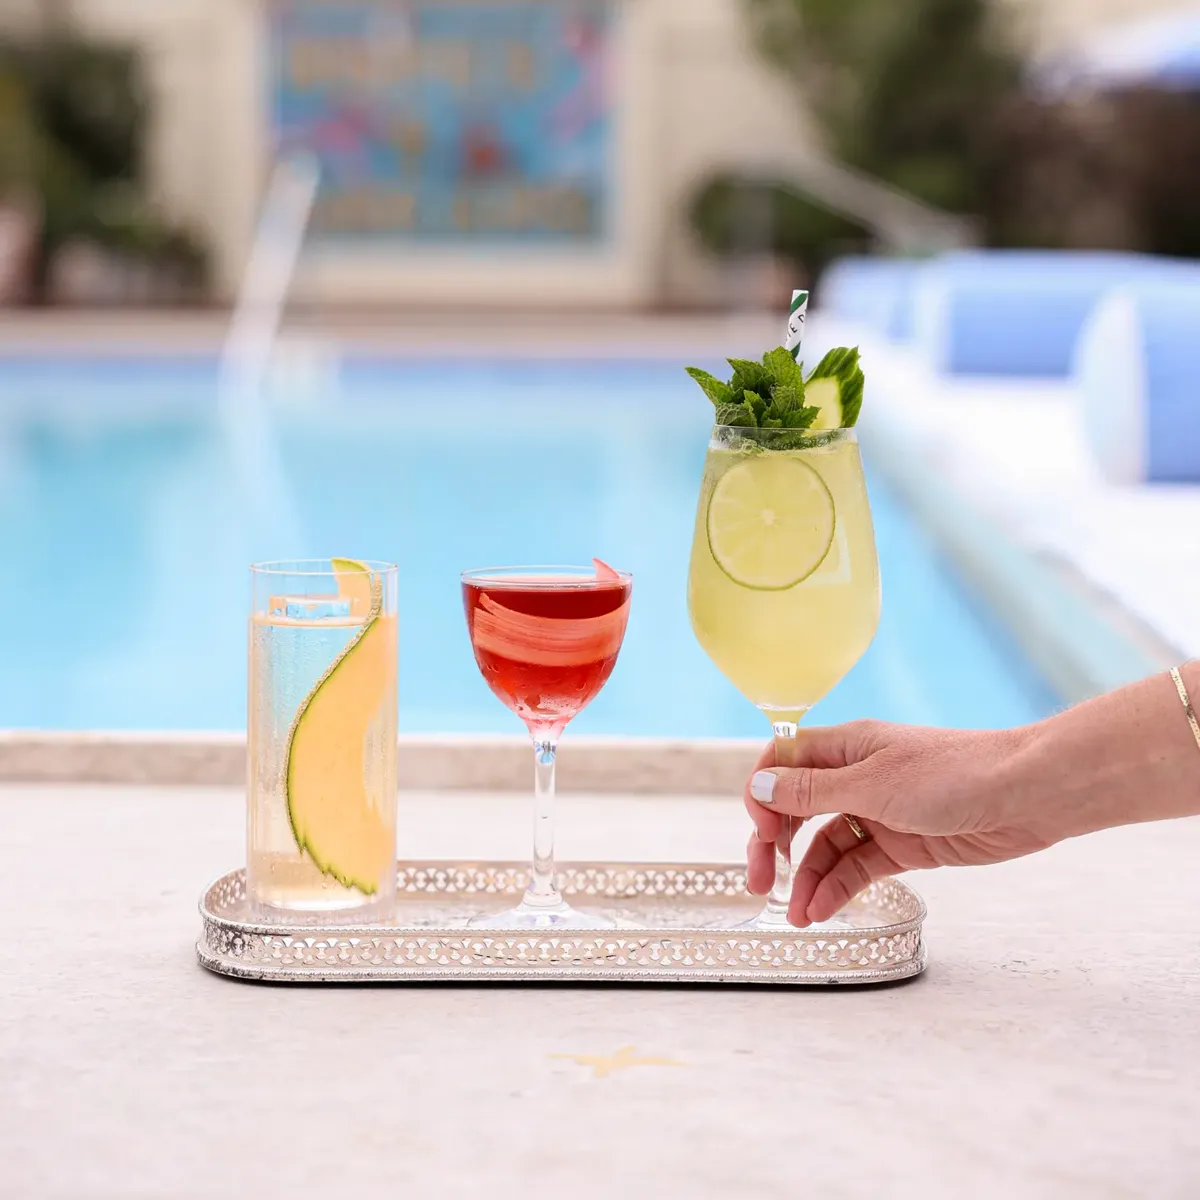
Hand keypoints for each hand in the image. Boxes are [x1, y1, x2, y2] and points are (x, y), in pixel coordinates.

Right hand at [743, 719, 1052, 926]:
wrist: (1028, 795)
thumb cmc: (953, 774)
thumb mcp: (873, 784)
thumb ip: (813, 792)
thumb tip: (758, 788)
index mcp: (845, 746)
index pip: (783, 765)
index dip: (763, 796)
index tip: (762, 833)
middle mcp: (856, 776)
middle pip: (797, 809)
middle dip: (774, 846)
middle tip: (759, 883)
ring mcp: (879, 812)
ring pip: (825, 845)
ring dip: (807, 877)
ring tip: (796, 915)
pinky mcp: (903, 844)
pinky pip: (857, 866)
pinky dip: (838, 887)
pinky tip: (824, 909)